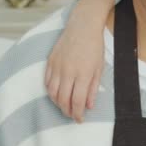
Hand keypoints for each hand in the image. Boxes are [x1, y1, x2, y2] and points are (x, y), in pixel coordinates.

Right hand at [45, 0, 113, 121]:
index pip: (77, 101)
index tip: (79, 119)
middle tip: (72, 115)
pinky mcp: (50, 61)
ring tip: (64, 106)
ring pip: (52, 93)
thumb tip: (88, 106)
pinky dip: (51, 91)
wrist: (83, 26)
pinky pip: (47, 82)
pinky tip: (57, 94)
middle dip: (67, 111)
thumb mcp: (99, 68)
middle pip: (63, 100)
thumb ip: (93, 88)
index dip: (77, 114)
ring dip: (58, 103)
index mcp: (83, 74)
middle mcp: (68, 71)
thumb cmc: (94, 46)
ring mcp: (57, 66)